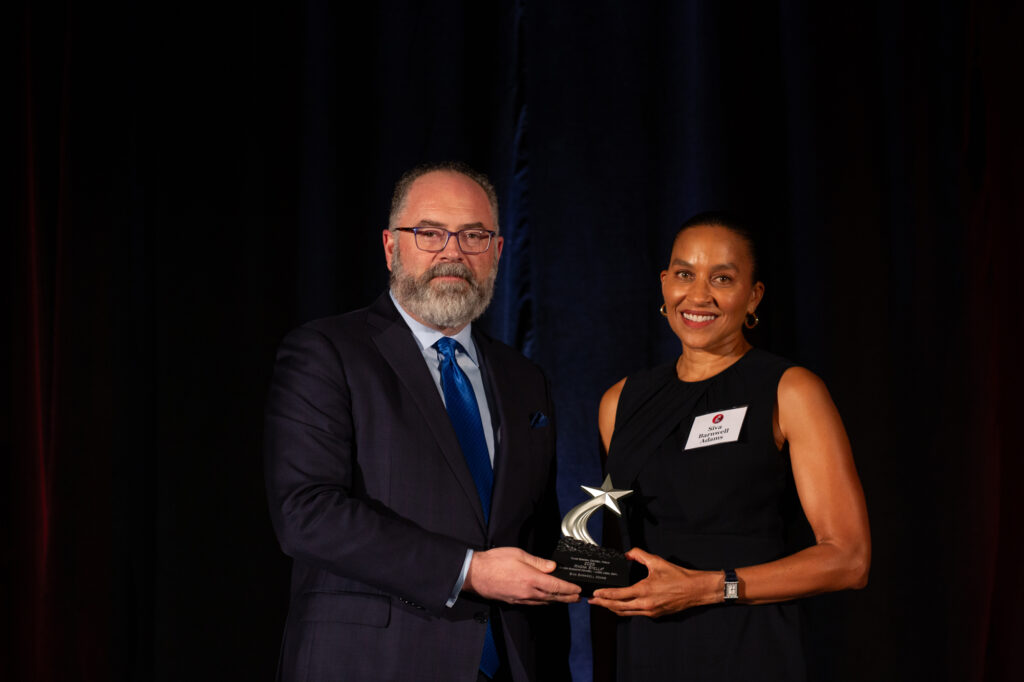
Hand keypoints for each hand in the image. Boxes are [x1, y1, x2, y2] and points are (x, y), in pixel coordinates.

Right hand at [463, 547, 581, 604]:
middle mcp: (528, 592)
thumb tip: (552, 567)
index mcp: (531, 579)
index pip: (556, 586)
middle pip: (552, 598)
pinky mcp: (514, 601)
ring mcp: (521, 599)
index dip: (569, 589)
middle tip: (577, 598)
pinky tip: (545, 600)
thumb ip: (538, 562)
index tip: (578, 590)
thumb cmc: (494, 561)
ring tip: (565, 600)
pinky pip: (533, 604)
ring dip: (556, 601)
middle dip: (567, 598)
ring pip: (543, 602)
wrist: (475, 574)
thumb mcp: (518, 554)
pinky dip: (543, 602)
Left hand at [588, 547, 715, 617]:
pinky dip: (625, 610)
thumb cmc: (679, 577)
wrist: (696, 590)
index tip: (595, 594)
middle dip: (603, 605)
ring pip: (626, 613)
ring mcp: (650, 611)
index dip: (605, 595)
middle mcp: (645, 604)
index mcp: (644, 591)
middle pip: (618, 607)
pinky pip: (636, 614)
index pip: (619, 595)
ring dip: (613, 609)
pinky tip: (621, 606)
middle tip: (592, 602)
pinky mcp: (655, 614)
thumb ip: (640, 555)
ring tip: (603, 605)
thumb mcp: (657, 562)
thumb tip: (628, 553)